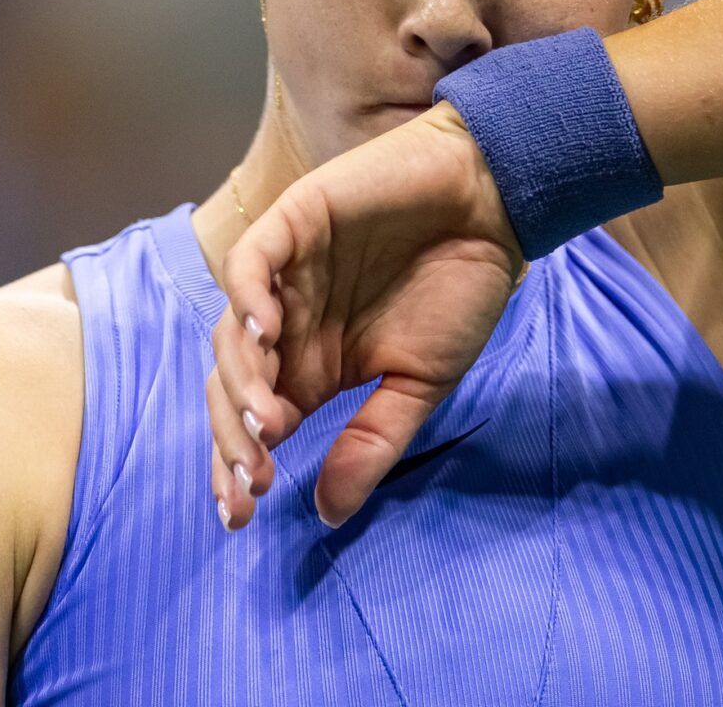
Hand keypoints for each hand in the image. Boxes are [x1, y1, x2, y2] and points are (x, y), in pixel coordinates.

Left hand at [206, 101, 525, 529]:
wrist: (492, 206)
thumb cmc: (461, 288)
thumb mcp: (420, 383)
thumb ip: (371, 443)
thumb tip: (327, 516)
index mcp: (312, 366)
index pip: (252, 422)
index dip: (236, 467)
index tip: (240, 516)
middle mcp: (288, 324)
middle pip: (230, 386)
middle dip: (232, 437)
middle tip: (255, 477)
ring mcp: (285, 274)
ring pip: (230, 333)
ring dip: (242, 382)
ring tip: (270, 423)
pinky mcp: (292, 223)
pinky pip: (249, 264)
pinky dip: (247, 298)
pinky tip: (267, 334)